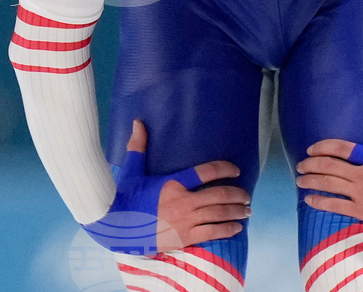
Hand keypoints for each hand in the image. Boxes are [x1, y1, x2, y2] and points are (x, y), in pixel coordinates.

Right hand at [84, 119, 250, 254]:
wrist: (115, 227)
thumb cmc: (124, 198)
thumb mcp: (132, 171)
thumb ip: (138, 147)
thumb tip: (138, 123)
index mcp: (173, 184)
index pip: (205, 172)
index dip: (223, 168)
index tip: (235, 169)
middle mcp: (183, 202)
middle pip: (219, 196)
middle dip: (237, 195)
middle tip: (247, 195)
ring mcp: (185, 222)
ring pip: (219, 215)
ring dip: (236, 212)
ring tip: (246, 211)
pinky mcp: (183, 239)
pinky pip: (211, 234)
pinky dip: (226, 230)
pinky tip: (235, 228)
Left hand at [296, 106, 362, 236]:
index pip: (343, 147)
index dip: (324, 146)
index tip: (311, 148)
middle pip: (329, 166)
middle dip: (311, 164)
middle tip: (300, 164)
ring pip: (328, 184)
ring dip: (310, 181)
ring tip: (300, 180)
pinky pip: (335, 206)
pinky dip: (319, 202)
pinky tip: (309, 200)